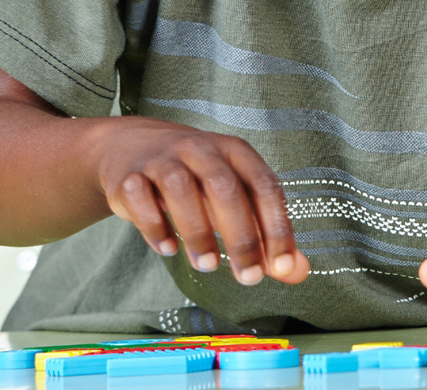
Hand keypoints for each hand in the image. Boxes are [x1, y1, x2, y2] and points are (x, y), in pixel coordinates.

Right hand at [88, 115, 308, 285]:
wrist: (134, 148)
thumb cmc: (197, 179)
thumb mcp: (235, 196)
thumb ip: (265, 233)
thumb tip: (297, 271)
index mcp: (236, 152)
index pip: (265, 186)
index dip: (277, 226)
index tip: (282, 266)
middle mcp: (202, 149)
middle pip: (225, 188)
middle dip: (241, 236)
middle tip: (250, 277)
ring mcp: (163, 160)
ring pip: (181, 189)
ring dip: (198, 231)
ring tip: (208, 266)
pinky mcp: (129, 176)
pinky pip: (141, 198)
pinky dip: (155, 226)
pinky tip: (168, 249)